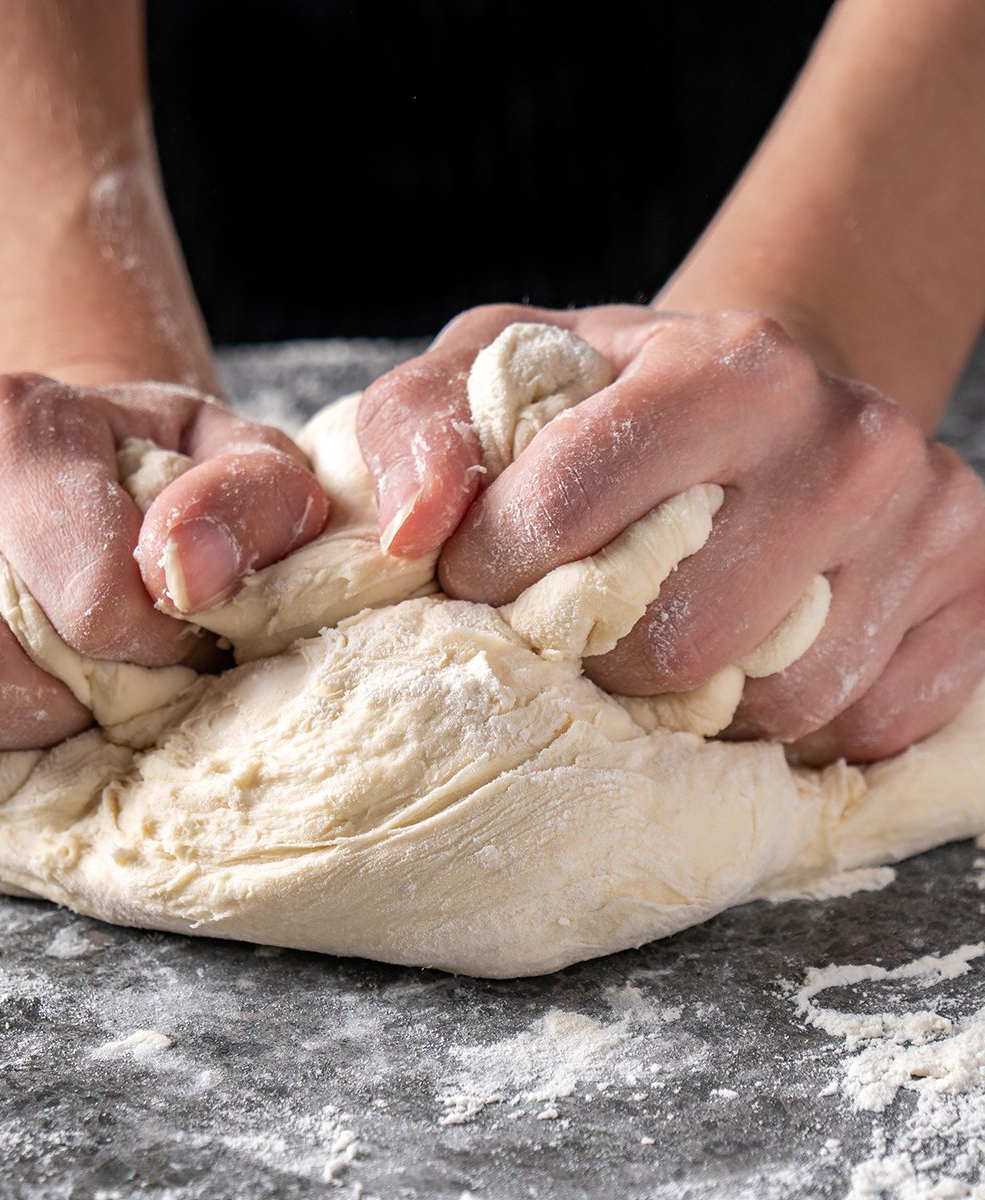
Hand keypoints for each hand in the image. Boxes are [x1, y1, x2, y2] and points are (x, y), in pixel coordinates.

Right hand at [0, 373, 326, 816]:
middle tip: (105, 694)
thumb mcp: (237, 462)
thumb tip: (188, 573)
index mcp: (14, 429)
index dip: (153, 657)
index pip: (90, 606)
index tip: (174, 646)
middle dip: (65, 722)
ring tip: (41, 722)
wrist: (55, 462)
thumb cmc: (153, 478)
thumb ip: (252, 501)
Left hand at [358, 303, 984, 763]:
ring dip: (696, 700)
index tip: (485, 581)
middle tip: (578, 630)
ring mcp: (927, 520)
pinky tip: (751, 663)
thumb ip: (420, 428)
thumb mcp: (497, 371)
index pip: (571, 512)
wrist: (766, 404)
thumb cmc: (615, 400)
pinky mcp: (973, 591)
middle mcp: (847, 439)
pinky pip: (865, 727)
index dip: (497, 572)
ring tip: (663, 644)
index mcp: (725, 366)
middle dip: (599, 659)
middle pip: (680, 640)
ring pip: (779, 702)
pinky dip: (788, 725)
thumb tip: (412, 535)